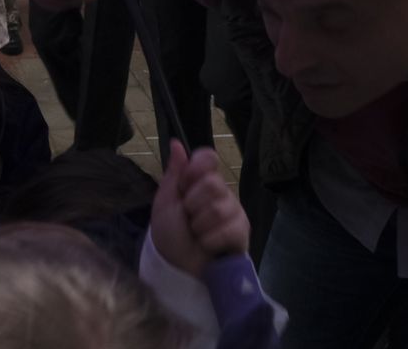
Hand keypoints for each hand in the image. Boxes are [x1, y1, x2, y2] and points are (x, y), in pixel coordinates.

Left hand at [151, 139, 249, 273]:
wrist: (176, 265)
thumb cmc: (170, 232)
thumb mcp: (165, 201)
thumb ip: (174, 173)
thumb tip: (176, 143)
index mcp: (201, 181)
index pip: (208, 157)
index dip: (196, 169)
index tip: (185, 185)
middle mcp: (221, 192)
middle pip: (213, 184)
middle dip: (193, 205)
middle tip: (188, 218)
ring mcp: (234, 212)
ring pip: (219, 208)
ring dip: (200, 226)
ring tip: (197, 234)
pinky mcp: (242, 232)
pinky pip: (229, 229)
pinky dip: (210, 240)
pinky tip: (208, 245)